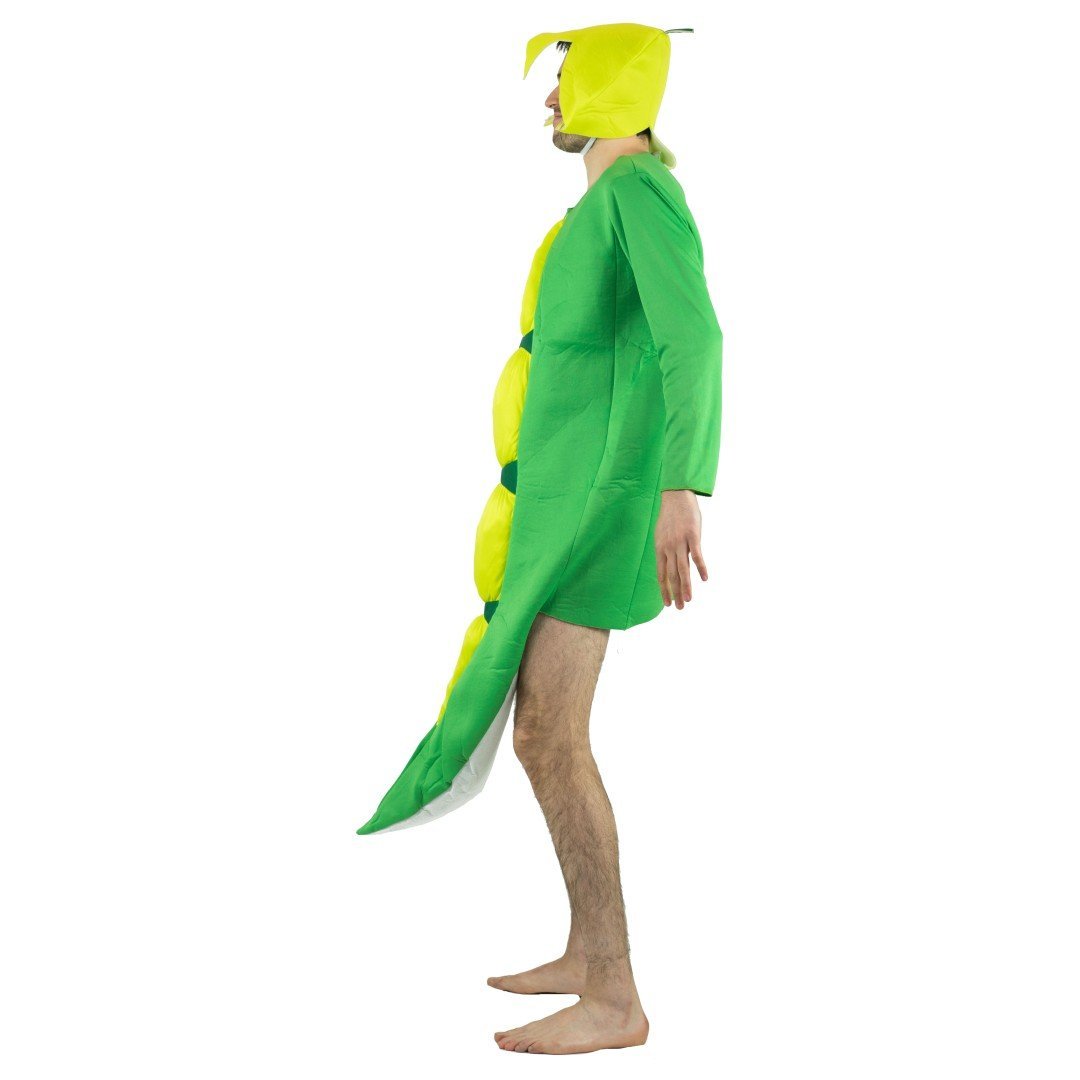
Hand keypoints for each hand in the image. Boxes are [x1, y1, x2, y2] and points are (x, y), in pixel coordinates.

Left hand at [655, 489, 708, 609]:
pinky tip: (705, 579)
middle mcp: (668, 548)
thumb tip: (669, 563)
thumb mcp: (662, 534)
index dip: (664, 590)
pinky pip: (697, 555)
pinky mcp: (692, 536)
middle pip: (671, 575)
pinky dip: (701, 568)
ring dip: (686, 586)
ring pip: (683, 569)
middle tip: (679, 608)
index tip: (666, 603)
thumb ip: (665, 550)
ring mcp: (680, 542)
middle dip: (675, 593)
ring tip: (689, 600)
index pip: (661, 574)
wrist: (675, 496)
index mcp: (660, 549)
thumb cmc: (670, 516)